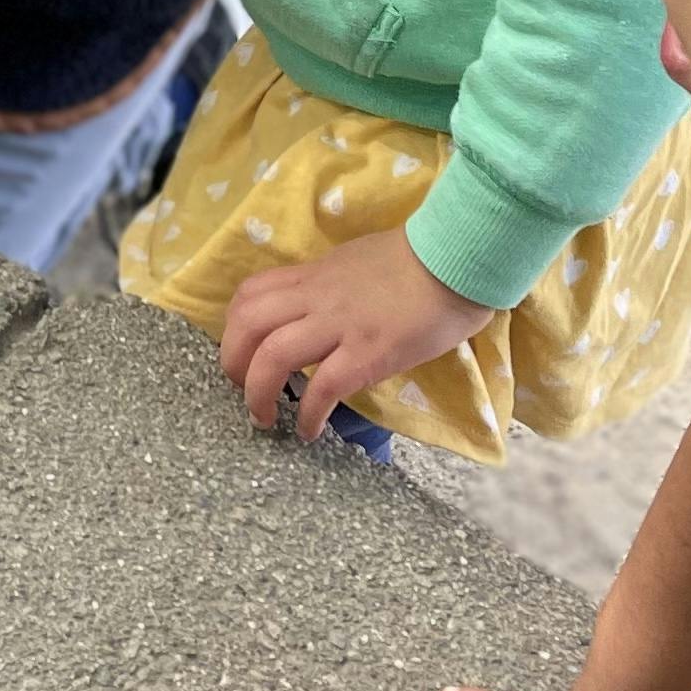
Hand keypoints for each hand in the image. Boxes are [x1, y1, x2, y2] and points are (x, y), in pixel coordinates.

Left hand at [220, 224, 485, 441]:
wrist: (458, 258)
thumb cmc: (418, 259)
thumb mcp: (357, 261)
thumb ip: (332, 285)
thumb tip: (322, 310)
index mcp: (315, 275)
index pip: (251, 293)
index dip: (233, 327)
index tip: (241, 351)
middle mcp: (317, 297)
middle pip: (248, 325)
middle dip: (232, 362)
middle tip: (242, 390)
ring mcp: (340, 325)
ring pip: (273, 356)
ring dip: (258, 394)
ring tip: (266, 418)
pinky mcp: (369, 352)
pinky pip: (323, 387)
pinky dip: (309, 415)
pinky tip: (310, 431)